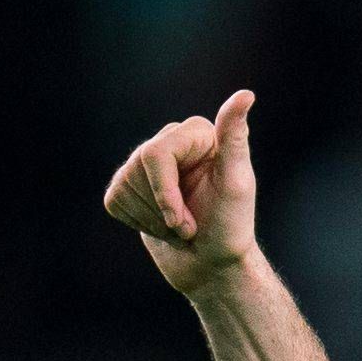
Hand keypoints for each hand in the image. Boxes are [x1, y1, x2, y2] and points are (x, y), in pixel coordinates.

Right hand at [103, 87, 261, 296]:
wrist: (212, 266)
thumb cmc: (230, 227)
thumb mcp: (236, 183)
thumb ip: (235, 138)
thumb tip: (246, 94)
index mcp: (196, 133)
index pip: (156, 154)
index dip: (165, 193)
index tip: (184, 224)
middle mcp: (170, 141)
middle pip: (138, 169)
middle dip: (161, 210)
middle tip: (187, 228)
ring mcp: (145, 164)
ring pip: (125, 186)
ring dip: (152, 220)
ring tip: (178, 229)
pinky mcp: (129, 187)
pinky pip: (115, 200)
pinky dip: (137, 223)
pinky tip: (160, 228)